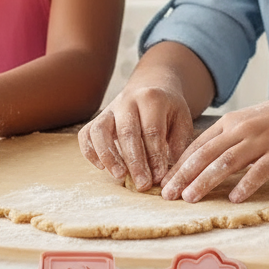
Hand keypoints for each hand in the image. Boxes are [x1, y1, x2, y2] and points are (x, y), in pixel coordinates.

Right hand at [78, 84, 194, 190]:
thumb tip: (169, 174)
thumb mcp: (181, 120)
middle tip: (142, 184)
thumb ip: (177, 144)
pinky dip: (90, 151)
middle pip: (127, 132)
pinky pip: (86, 134)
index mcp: (152, 98)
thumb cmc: (168, 109)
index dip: (155, 156)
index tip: (158, 178)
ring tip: (120, 176)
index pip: (152, 130)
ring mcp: (110, 109)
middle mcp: (128, 101)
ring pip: (100, 130)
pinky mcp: (98, 118)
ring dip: (108, 156)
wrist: (151, 84)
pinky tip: (102, 168)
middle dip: (135, 162)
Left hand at [160, 82, 268, 202]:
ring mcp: (261, 141)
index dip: (179, 164)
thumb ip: (228, 139)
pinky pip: (259, 171)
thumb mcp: (249, 123)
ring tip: (189, 198)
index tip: (164, 181)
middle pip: (205, 154)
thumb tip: (204, 160)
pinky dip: (244, 185)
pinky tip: (233, 198)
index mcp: (231, 122)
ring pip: (226, 162)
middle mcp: (242, 130)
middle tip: (167, 194)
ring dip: (205, 181)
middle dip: (183, 175)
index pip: (197, 145)